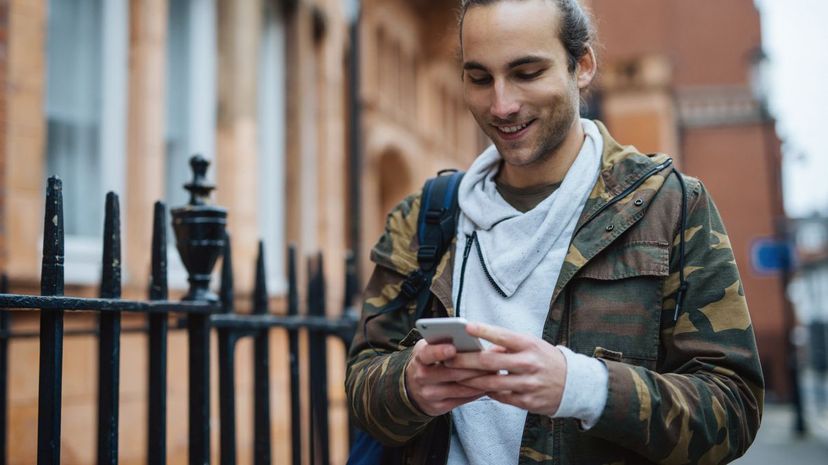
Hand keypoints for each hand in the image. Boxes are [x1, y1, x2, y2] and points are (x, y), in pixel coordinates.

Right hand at [405, 339, 491, 415]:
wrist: (412, 389)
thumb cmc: (428, 362)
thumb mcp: (429, 348)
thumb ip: (445, 342)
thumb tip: (473, 336)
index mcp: (419, 358)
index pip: (427, 354)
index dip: (439, 351)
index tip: (453, 348)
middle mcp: (421, 377)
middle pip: (450, 372)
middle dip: (473, 366)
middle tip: (492, 360)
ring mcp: (429, 394)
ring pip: (459, 388)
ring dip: (479, 380)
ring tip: (495, 372)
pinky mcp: (438, 407)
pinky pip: (462, 400)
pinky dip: (477, 392)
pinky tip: (488, 385)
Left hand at [446, 322, 566, 415]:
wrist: (573, 384)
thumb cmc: (545, 359)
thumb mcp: (531, 345)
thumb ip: (507, 345)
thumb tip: (480, 348)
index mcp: (529, 344)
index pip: (502, 335)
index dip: (483, 330)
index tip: (466, 326)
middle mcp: (528, 363)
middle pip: (490, 361)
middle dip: (465, 360)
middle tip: (447, 359)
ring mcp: (528, 384)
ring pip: (491, 383)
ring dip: (469, 380)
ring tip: (454, 376)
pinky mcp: (527, 401)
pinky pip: (500, 397)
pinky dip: (486, 392)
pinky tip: (474, 388)